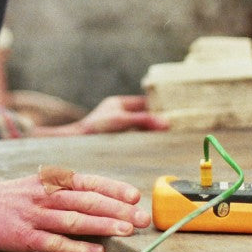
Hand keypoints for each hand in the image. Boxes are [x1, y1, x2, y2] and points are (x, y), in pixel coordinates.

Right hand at [0, 167, 150, 251]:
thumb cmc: (14, 196)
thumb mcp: (41, 184)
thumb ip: (67, 190)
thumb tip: (103, 200)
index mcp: (52, 181)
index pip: (88, 182)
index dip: (112, 188)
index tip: (135, 196)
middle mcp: (46, 195)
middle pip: (87, 201)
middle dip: (117, 209)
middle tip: (142, 218)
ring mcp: (35, 215)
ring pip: (74, 220)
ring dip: (102, 226)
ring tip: (126, 232)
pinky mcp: (24, 236)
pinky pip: (54, 242)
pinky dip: (77, 247)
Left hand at [37, 95, 168, 136]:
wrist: (74, 144)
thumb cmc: (94, 128)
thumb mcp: (121, 121)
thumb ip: (143, 120)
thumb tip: (167, 123)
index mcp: (121, 103)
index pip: (145, 102)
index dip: (160, 106)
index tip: (176, 112)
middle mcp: (120, 114)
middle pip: (145, 116)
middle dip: (158, 121)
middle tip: (177, 127)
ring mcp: (118, 127)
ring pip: (141, 128)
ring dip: (152, 133)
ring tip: (169, 138)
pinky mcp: (116, 141)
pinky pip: (135, 139)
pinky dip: (145, 142)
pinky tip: (154, 148)